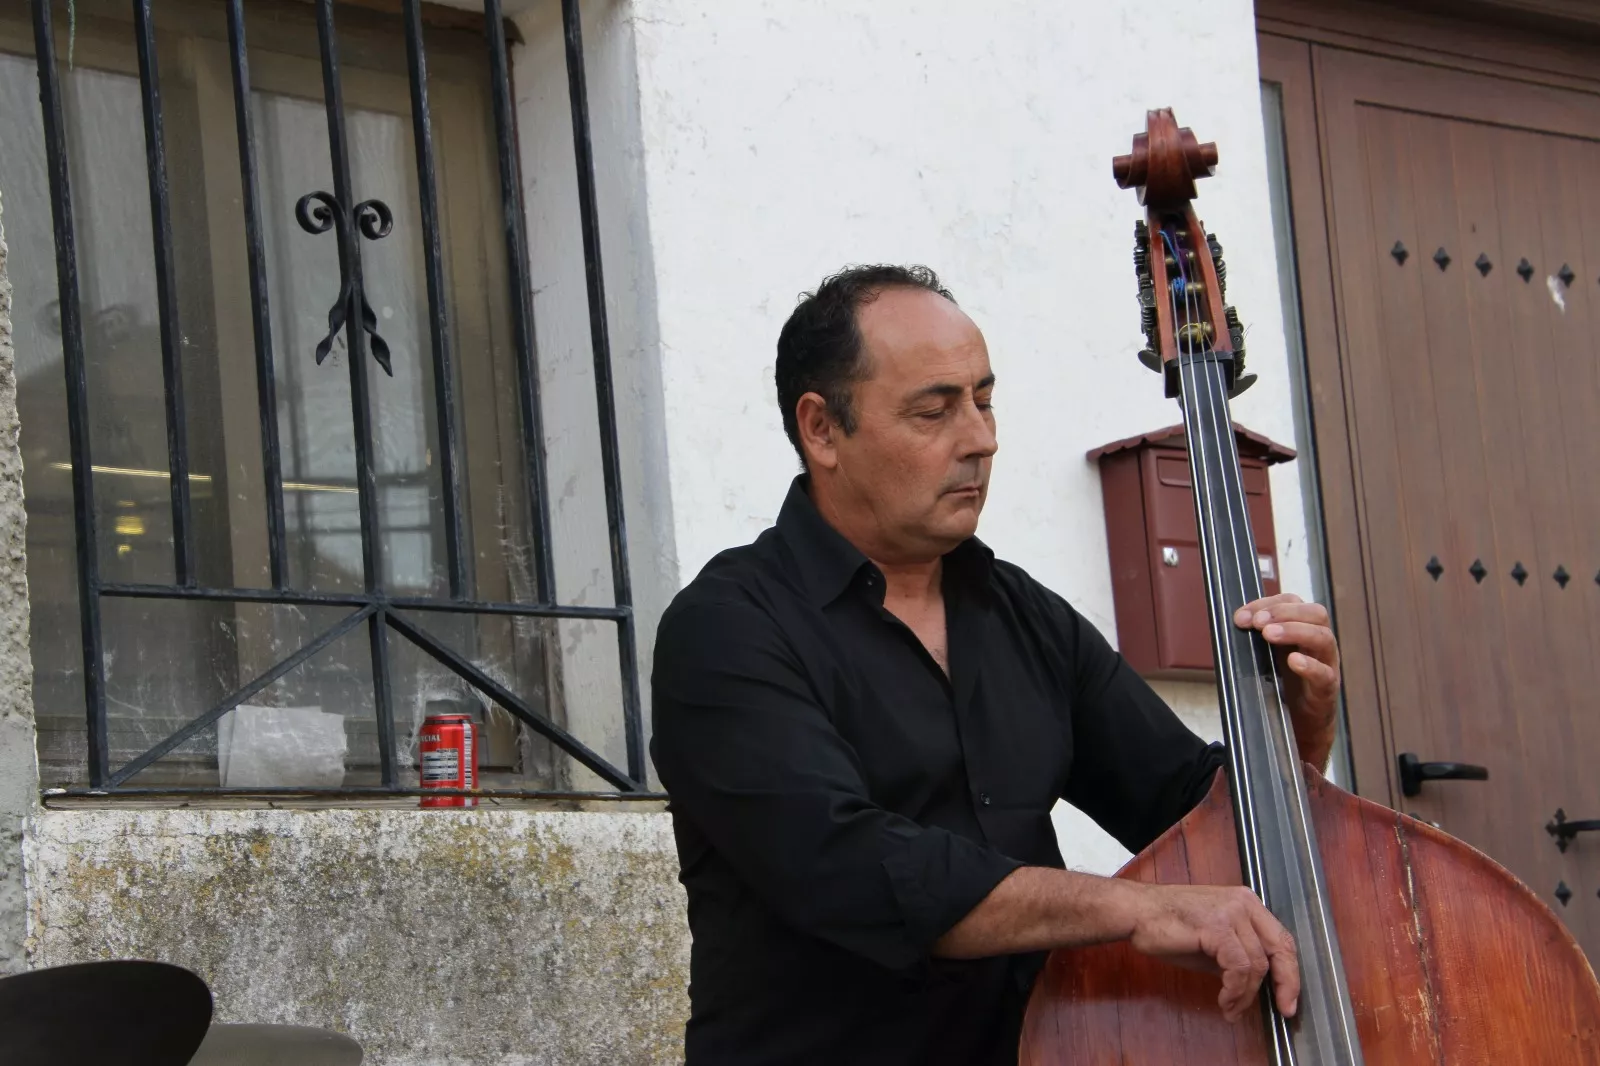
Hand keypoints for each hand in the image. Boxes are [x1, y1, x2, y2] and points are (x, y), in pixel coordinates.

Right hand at [1123, 882, 1299, 1021]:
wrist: (1136, 912)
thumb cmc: (1168, 925)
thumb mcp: (1212, 941)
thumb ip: (1237, 955)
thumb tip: (1254, 984)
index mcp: (1246, 903)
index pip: (1281, 939)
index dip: (1290, 972)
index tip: (1288, 998)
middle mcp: (1243, 904)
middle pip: (1280, 948)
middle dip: (1285, 984)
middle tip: (1283, 1009)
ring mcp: (1230, 912)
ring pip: (1256, 964)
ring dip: (1246, 994)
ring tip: (1231, 1009)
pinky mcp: (1216, 926)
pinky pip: (1238, 967)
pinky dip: (1234, 990)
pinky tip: (1224, 999)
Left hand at [1233, 593, 1339, 766]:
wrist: (1297, 724)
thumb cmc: (1281, 684)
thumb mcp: (1265, 654)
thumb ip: (1254, 637)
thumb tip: (1235, 621)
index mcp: (1302, 628)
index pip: (1293, 602)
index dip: (1268, 603)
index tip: (1242, 616)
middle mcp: (1318, 642)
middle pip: (1316, 613)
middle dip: (1283, 613)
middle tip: (1257, 623)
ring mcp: (1327, 664)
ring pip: (1323, 638)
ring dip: (1294, 631)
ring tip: (1269, 635)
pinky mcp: (1327, 689)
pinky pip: (1325, 674)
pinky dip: (1310, 665)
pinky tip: (1293, 661)